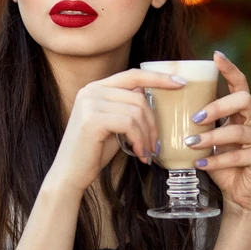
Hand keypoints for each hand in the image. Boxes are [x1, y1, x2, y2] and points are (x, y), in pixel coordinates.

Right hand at [48, 68, 184, 193]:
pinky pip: (129, 124)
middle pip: (139, 96)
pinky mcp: (92, 119)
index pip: (133, 74)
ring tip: (146, 153)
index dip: (158, 77)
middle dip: (153, 122)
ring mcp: (90, 103)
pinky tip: (138, 154)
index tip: (180, 82)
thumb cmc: (93, 152)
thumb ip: (128, 108)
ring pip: (137, 111)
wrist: (69, 174)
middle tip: (155, 145)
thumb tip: (153, 96)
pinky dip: (139, 140)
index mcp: (96, 88)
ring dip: (147, 135)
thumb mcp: (114, 125)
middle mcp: (91, 90)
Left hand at [185, 52, 250, 214]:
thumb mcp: (209, 139)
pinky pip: (238, 155)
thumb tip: (166, 108)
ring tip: (191, 143)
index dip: (229, 69)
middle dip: (217, 107)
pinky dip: (216, 160)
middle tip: (194, 118)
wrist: (240, 195)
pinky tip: (200, 163)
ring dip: (211, 137)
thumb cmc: (222, 164)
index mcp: (246, 111)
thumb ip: (200, 124)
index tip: (215, 57)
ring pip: (238, 130)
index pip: (240, 84)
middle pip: (244, 100)